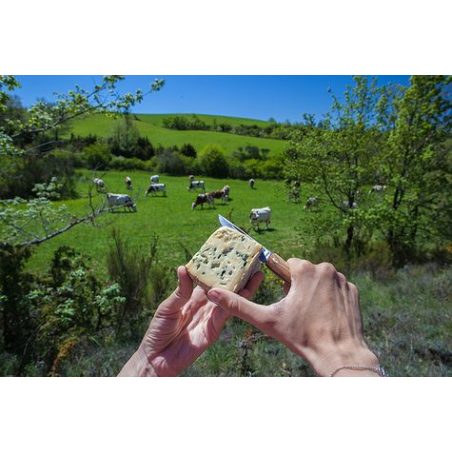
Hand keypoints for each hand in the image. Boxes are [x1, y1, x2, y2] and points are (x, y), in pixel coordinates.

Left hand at [119, 266, 262, 376]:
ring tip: (256, 276)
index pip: (209, 279)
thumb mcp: (168, 307)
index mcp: (193, 297)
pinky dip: (233, 304)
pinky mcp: (213, 331)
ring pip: (230, 301)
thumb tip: (184, 268)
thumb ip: (181, 291)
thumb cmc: (158, 330)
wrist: (156, 358)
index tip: (229, 254)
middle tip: (250, 263)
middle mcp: (205, 305)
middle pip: (224, 289)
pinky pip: (224, 316)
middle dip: (237, 277)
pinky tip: (243, 293)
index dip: (219, 268)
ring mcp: (210, 318)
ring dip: (243, 289)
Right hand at [207, 259, 378, 376]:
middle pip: (305, 272)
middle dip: (300, 287)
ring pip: (320, 280)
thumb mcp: (266, 320)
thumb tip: (213, 293)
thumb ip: (238, 305)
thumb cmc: (301, 336)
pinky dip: (331, 298)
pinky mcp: (353, 290)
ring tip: (314, 315)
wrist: (338, 354)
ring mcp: (342, 279)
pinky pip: (336, 288)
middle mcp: (326, 268)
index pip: (288, 265)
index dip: (285, 283)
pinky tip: (328, 316)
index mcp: (304, 270)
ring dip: (315, 292)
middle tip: (299, 311)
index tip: (288, 300)